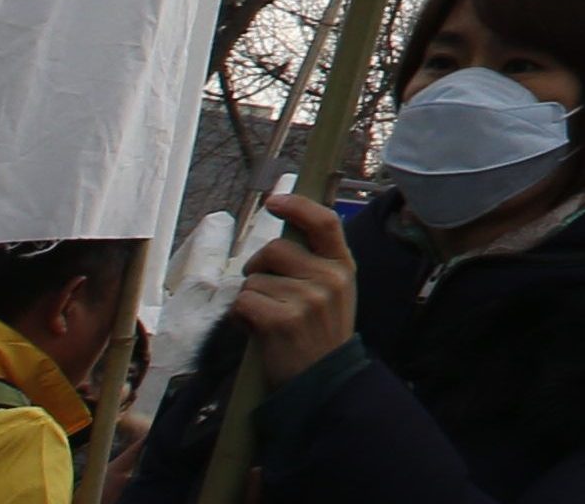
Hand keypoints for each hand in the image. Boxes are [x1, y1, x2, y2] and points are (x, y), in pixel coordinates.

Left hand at [226, 195, 355, 389]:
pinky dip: (241, 317)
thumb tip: (287, 228)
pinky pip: (243, 302)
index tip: (275, 201)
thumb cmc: (321, 334)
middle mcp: (329, 279)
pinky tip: (257, 330)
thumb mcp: (334, 292)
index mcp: (343, 267)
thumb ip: (317, 262)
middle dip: (259, 268)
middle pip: (275, 249)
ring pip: (254, 280)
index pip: (325, 222)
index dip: (298, 205)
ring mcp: (307, 300)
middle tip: (266, 291)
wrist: (324, 382)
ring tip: (268, 319)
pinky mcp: (282, 321)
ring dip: (251, 299)